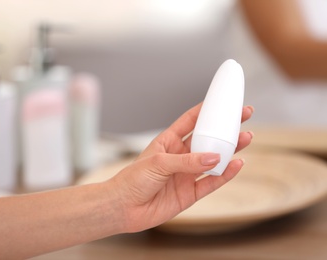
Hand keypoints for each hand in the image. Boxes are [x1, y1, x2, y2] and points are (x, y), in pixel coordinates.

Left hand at [110, 103, 253, 231]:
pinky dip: (225, 175)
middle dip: (224, 128)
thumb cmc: (132, 180)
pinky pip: (211, 182)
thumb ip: (187, 161)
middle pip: (207, 139)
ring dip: (229, 150)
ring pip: (213, 160)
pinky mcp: (190, 193)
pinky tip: (236, 165)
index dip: (206, 110)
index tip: (223, 101)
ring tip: (246, 138)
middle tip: (242, 117)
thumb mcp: (159, 163)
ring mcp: (186, 174)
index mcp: (168, 142)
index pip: (190, 121)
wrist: (123, 208)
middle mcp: (180, 156)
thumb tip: (214, 156)